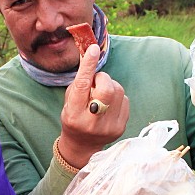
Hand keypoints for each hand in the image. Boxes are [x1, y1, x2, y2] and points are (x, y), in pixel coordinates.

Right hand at [58, 44, 128, 167]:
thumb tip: (92, 59)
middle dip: (102, 78)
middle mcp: (92, 122)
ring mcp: (109, 126)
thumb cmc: (74, 117)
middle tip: (96, 82)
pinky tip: (109, 104)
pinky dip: (117, 96)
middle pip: (106, 89)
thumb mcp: (69, 102)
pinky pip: (125, 100)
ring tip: (101, 95)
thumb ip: (79, 83)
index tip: (93, 49)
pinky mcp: (121, 127)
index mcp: (74, 115)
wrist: (83, 145)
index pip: (82, 86)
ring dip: (110, 86)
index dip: (88, 66)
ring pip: (118, 91)